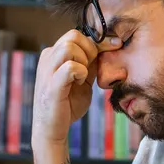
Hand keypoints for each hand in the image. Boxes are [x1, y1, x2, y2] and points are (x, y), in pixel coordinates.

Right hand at [32, 30, 121, 145]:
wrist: (53, 129)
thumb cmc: (67, 104)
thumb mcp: (83, 79)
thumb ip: (91, 63)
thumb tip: (108, 46)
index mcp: (54, 54)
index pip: (77, 35)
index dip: (99, 39)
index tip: (116, 44)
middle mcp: (48, 58)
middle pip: (73, 36)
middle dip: (90, 50)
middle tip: (91, 69)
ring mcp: (47, 71)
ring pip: (69, 47)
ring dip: (83, 61)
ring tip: (83, 77)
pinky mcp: (51, 86)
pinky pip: (70, 67)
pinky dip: (81, 73)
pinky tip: (79, 83)